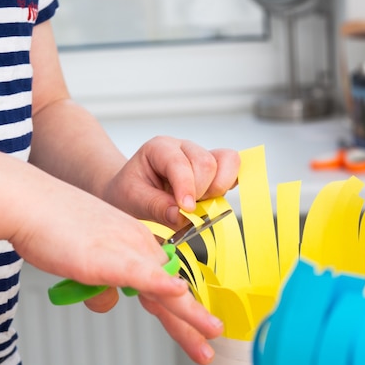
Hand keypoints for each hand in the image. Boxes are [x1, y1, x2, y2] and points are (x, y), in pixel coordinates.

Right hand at [9, 172, 221, 364]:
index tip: (195, 326)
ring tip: (209, 332)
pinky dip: (159, 284)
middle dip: (192, 320)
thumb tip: (108, 301)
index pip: (163, 280)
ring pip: (163, 286)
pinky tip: (177, 292)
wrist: (30, 202)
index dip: (181, 307)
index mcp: (133, 243)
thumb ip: (98, 284)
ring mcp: (124, 250)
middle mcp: (135, 245)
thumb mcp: (81, 261)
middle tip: (209, 343)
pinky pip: (139, 272)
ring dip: (188, 313)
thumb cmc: (50, 226)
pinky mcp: (107, 256)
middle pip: (169, 289)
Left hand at [102, 136, 239, 228]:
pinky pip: (234, 168)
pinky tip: (214, 197)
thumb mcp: (132, 201)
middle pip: (206, 162)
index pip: (179, 162)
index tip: (187, 209)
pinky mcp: (215, 168)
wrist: (131, 193)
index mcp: (159, 148)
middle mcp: (182, 147)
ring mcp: (200, 155)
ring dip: (217, 189)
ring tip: (198, 203)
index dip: (186, 187)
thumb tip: (183, 217)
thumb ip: (156, 207)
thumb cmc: (129, 193)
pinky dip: (230, 184)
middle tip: (186, 209)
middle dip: (201, 191)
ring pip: (225, 163)